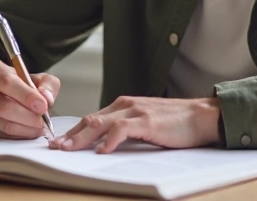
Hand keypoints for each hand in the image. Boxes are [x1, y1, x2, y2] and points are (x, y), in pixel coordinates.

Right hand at [0, 59, 59, 139]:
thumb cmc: (16, 86)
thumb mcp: (34, 78)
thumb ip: (47, 84)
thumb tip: (47, 99)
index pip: (6, 82)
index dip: (26, 96)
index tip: (43, 106)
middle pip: (3, 106)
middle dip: (28, 117)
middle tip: (42, 122)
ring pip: (2, 124)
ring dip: (25, 129)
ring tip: (37, 128)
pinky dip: (16, 137)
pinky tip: (24, 132)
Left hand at [49, 96, 220, 153]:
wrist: (202, 115)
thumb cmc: (176, 123)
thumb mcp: (145, 124)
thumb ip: (126, 130)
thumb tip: (105, 146)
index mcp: (124, 106)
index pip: (92, 118)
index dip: (74, 131)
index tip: (59, 143)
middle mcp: (125, 105)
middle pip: (90, 120)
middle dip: (70, 135)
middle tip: (54, 147)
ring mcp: (135, 111)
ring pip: (100, 123)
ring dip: (81, 137)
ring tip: (67, 149)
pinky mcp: (147, 121)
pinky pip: (122, 129)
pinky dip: (109, 140)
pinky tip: (100, 151)